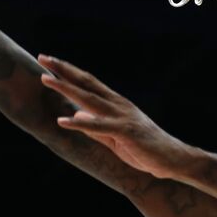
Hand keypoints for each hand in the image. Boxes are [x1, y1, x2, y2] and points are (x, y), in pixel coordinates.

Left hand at [38, 54, 193, 178]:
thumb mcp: (115, 136)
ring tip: (45, 79)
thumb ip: (94, 126)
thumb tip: (76, 113)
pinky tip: (62, 121)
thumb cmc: (146, 149)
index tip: (50, 62)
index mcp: (116, 104)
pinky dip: (79, 123)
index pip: (88, 83)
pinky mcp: (125, 132)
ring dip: (66, 88)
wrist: (173, 159)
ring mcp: (122, 116)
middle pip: (86, 83)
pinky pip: (98, 126)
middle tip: (43, 57)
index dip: (69, 72)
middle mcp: (118, 105)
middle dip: (63, 70)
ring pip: (89, 99)